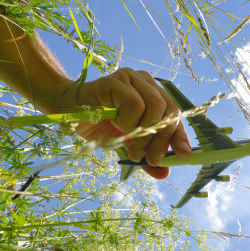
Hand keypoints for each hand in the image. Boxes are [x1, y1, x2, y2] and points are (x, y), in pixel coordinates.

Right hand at [62, 68, 191, 178]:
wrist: (64, 111)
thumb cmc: (97, 124)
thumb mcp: (126, 144)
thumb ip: (145, 155)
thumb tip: (164, 172)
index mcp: (152, 93)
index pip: (174, 113)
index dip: (180, 134)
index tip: (185, 154)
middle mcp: (145, 81)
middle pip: (168, 109)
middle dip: (163, 140)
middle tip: (152, 160)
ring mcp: (130, 78)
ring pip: (154, 106)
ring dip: (145, 135)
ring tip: (131, 149)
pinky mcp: (115, 81)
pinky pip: (134, 104)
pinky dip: (129, 122)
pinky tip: (117, 126)